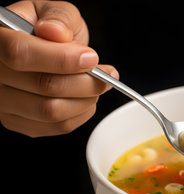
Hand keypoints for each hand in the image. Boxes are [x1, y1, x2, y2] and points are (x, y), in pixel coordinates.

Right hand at [0, 1, 117, 136]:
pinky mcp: (17, 121)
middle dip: (86, 82)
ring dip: (87, 99)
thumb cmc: (47, 29)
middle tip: (107, 74)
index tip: (91, 58)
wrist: (42, 48)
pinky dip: (82, 113)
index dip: (61, 59)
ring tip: (99, 84)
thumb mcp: (54, 10)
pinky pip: (57, 126)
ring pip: (51, 111)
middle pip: (43, 87)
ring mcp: (2, 101)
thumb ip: (58, 18)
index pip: (21, 53)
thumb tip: (55, 32)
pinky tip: (86, 98)